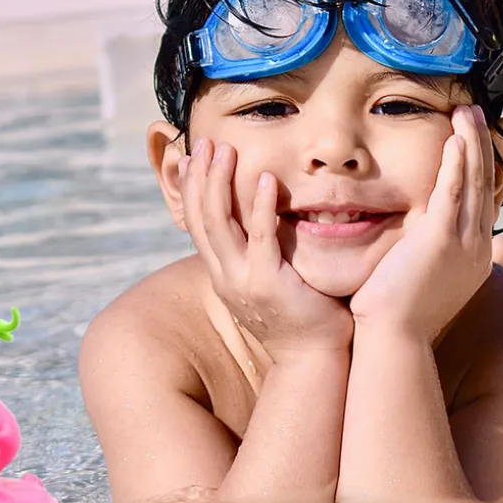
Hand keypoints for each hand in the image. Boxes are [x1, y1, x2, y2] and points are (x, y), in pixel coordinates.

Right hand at [180, 139, 352, 360]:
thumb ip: (256, 252)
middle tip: (204, 143)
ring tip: (225, 151)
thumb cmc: (299, 317)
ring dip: (220, 183)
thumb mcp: (265, 281)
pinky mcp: (267, 283)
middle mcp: (223, 275)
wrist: (312, 359)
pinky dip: (260, 206)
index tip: (190, 157)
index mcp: (220, 273)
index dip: (190, 188)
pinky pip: (259, 238)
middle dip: (200, 176)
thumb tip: (255, 224)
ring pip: (218, 223)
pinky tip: (266, 180)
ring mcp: (241, 280)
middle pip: (199, 217)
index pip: (194, 222)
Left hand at [350, 105, 493, 340]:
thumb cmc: (396, 314)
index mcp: (472, 256)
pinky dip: (455, 165)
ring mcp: (462, 244)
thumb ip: (425, 256)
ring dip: (471, 144)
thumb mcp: (421, 280)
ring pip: (472, 182)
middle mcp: (475, 247)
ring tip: (467, 113)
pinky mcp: (440, 240)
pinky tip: (455, 141)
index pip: (481, 201)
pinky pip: (452, 193)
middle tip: (474, 114)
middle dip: (480, 146)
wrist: (392, 338)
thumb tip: (420, 242)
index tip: (475, 140)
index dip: (480, 168)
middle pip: (483, 185)